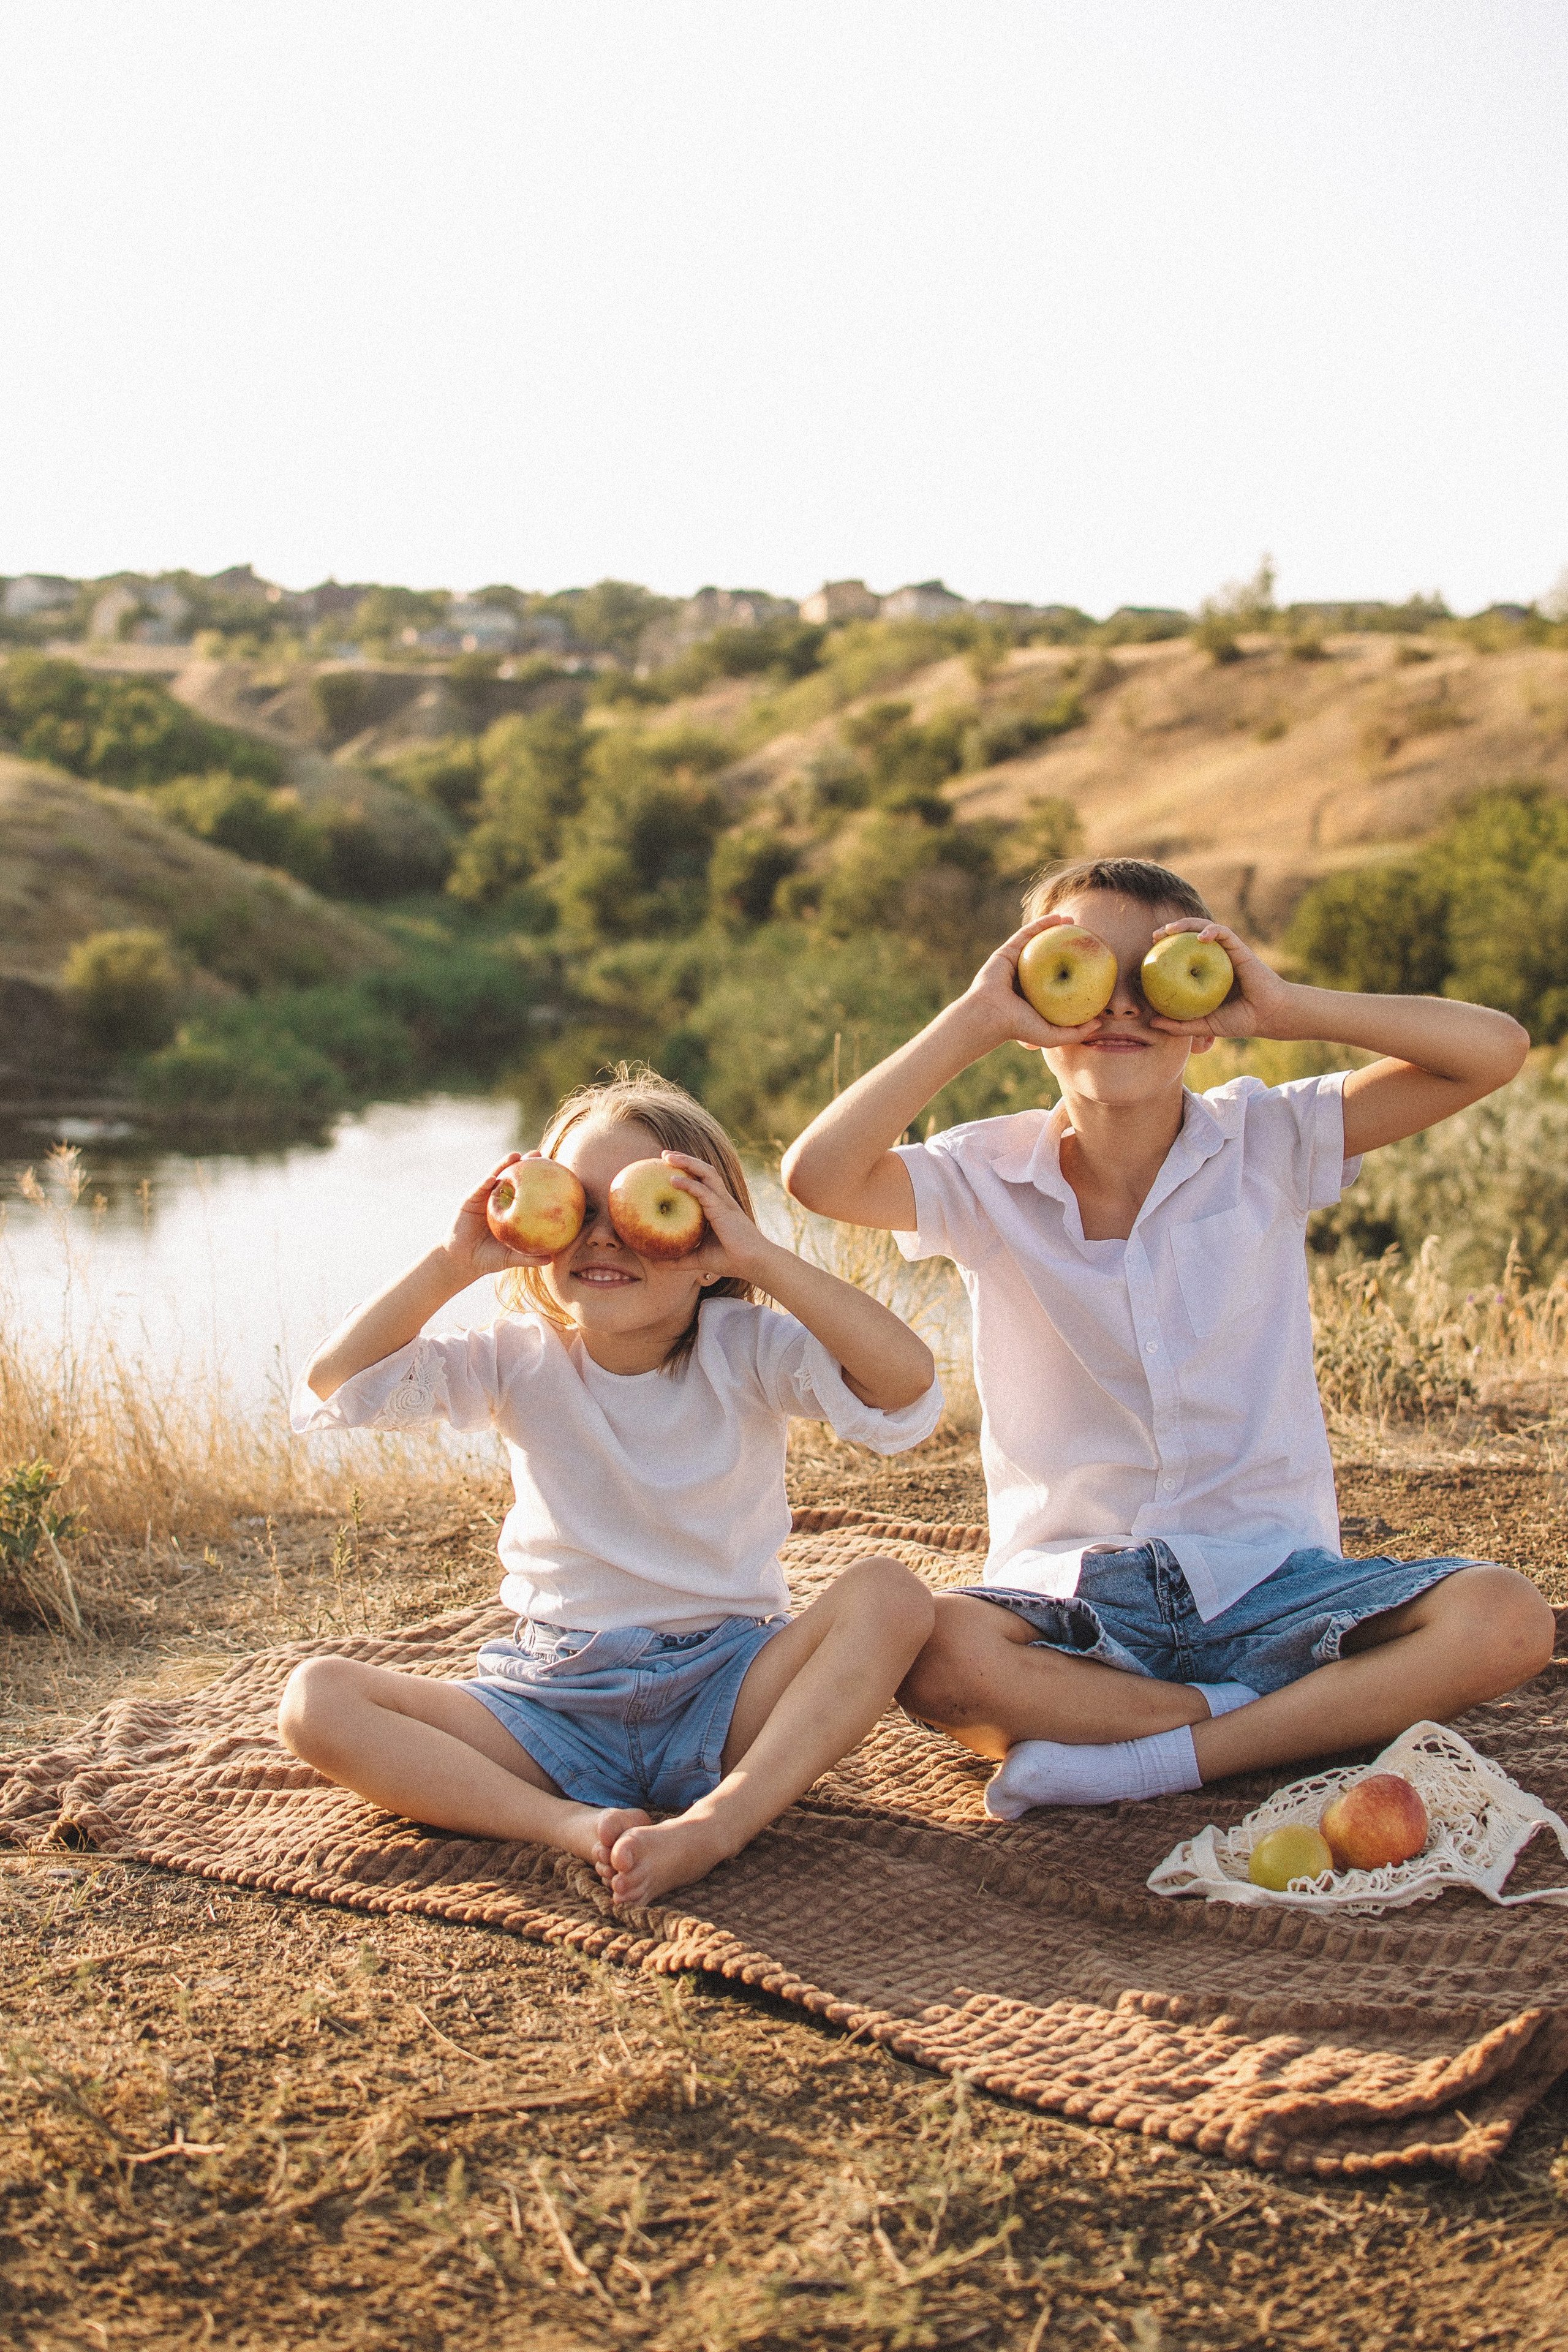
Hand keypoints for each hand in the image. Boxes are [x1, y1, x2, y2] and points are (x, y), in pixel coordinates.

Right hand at [444, 1154, 561, 1278]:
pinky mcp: (470, 1200)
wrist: (463, 1260)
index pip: (528, 1189)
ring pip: (495, 1176)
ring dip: (504, 1164)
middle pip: (513, 1177)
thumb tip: (551, 1259)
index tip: (555, 1168)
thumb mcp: (510, 1258)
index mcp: (512, 1209)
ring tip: (514, 1155)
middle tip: (538, 1154)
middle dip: (525, 1163)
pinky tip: (491, 1179)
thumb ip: (528, 1258)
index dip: (539, 1178)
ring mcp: (485, 1197)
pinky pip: (479, 1189)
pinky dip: (485, 1183)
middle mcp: (500, 1199)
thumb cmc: (489, 1258)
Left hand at [660, 1153, 777, 1285]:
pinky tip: (672, 1180)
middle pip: (704, 1170)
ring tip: (667, 1157)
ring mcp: (724, 1202)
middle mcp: (721, 1200)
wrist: (753, 1264)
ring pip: (706, 1173)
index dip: (687, 1170)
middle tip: (663, 1155)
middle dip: (685, 1159)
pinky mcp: (723, 1210)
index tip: (667, 1165)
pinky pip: (704, 1192)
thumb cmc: (730, 1260)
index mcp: (718, 1206)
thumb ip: (679, 1259)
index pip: (702, 1180)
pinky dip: (688, 1184)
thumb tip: (655, 1264)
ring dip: (687, 1162)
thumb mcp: (698, 1258)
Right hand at [956, 914, 1111, 1050]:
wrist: (991, 1017)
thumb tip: (1099, 1024)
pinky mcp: (1006, 952)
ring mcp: (1015, 963)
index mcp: (1034, 995)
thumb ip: (1076, 1032)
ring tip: (1072, 921)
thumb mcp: (1053, 1035)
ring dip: (1054, 929)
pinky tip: (1057, 917)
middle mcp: (1025, 977)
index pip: (1056, 978)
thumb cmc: (1020, 1027)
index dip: (1073, 968)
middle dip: (1064, 945)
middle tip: (1083, 938)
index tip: (1091, 961)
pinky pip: (1026, 934)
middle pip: (1047, 956)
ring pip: (1037, 942)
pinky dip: (1041, 924)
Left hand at [1143, 919, 1294, 1042]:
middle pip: (1190, 936)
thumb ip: (1181, 1024)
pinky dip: (1212, 931)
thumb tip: (1153, 1022)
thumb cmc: (1240, 1020)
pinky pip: (1224, 933)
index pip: (1182, 954)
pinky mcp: (1240, 948)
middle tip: (1155, 936)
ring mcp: (1227, 952)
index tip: (1150, 952)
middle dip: (1171, 930)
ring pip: (1205, 928)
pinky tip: (1201, 937)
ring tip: (1170, 929)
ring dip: (1186, 924)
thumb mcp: (1205, 1024)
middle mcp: (1215, 958)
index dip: (1165, 949)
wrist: (1268, 1016)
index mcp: (1206, 972)